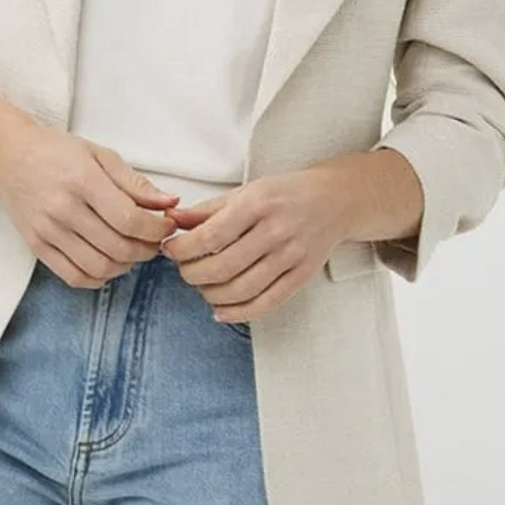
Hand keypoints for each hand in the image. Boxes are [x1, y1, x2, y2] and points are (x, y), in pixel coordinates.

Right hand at [0, 125, 180, 288]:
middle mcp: (64, 209)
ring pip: (99, 267)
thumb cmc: (57, 152)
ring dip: (126, 266)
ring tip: (133, 251)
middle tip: (154, 241)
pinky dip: (98, 278)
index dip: (156, 229)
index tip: (167, 225)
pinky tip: (109, 263)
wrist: (8, 156)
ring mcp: (48, 231)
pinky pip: (74, 277)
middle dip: (147, 249)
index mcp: (83, 181)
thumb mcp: (100, 155)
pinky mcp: (37, 246)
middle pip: (118, 247)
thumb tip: (170, 203)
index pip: (130, 220)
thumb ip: (135, 182)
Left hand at [160, 168, 341, 324]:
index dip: (184, 249)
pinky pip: (267, 303)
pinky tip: (221, 311)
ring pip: (242, 289)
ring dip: (212, 295)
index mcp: (257, 204)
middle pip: (223, 266)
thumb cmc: (285, 194)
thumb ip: (208, 210)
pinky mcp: (301, 275)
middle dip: (193, 274)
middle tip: (183, 271)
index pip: (211, 235)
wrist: (334, 200)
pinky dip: (239, 313)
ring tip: (202, 288)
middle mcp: (275, 230)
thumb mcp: (245, 191)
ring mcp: (291, 256)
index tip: (170, 251)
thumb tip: (172, 222)